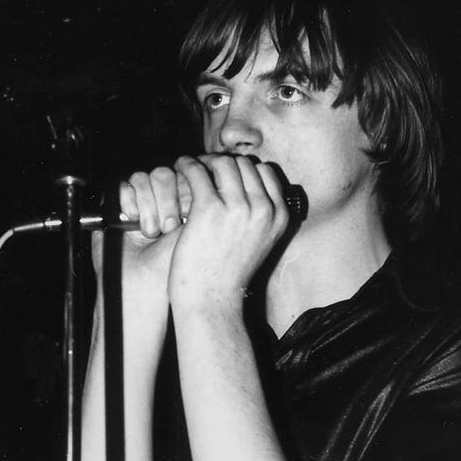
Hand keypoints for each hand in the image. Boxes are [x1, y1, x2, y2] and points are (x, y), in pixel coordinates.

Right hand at [89, 164, 193, 294]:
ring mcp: (139, 200)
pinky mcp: (116, 204)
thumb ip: (198, 201)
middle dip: (167, 200)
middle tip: (168, 227)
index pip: (185, 175)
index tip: (186, 215)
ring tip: (151, 232)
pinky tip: (132, 224)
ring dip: (148, 205)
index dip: (185, 189)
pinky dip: (129, 203)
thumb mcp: (194, 230)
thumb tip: (197, 174)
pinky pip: (123, 186)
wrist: (142, 282)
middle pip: (164, 173)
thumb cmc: (170, 263)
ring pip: (143, 177)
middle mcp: (161, 198)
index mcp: (183, 201)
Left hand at [166, 154, 290, 312]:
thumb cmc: (230, 273)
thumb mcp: (261, 241)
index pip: (265, 172)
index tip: (226, 174)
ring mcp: (238, 207)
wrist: (212, 299)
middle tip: (205, 169)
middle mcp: (264, 209)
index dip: (243, 169)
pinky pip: (197, 171)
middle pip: (245, 164)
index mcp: (280, 216)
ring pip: (223, 162)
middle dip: (224, 163)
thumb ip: (261, 214)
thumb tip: (247, 182)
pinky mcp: (210, 208)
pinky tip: (179, 169)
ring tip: (191, 168)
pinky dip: (186, 165)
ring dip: (204, 161)